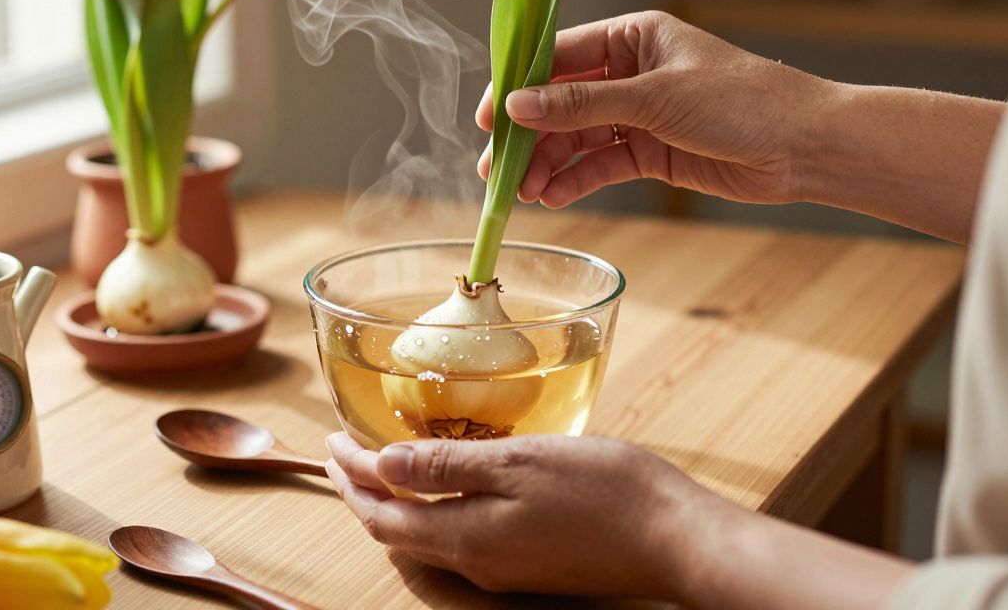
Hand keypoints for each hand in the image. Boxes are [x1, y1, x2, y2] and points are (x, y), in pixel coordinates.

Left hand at [324, 431, 727, 599]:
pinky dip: (432, 509)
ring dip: (395, 503)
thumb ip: (446, 465)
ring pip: (426, 537)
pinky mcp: (529, 563)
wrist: (676, 536)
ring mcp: (504, 568)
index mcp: (466, 537)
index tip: (332, 439)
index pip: (382, 513)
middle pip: (397, 531)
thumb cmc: (603, 491)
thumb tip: (380, 465)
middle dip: (363, 492)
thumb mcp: (516, 463)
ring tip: (380, 467)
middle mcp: (477, 563)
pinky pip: (459, 539)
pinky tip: (443, 485)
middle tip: (343, 454)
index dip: (351, 476)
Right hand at [476, 10, 834, 208]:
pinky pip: (600, 165)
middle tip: (495, 168)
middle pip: (561, 102)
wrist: (804, 147)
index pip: (558, 56)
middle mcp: (631, 73)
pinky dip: (576, 181)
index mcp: (633, 38)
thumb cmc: (744, 102)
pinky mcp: (650, 152)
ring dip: (548, 164)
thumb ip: (583, 104)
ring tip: (524, 192)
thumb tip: (519, 105)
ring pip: (576, 138)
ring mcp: (639, 114)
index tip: (488, 117)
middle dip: (528, 136)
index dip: (519, 86)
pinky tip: (554, 197)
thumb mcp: (655, 98)